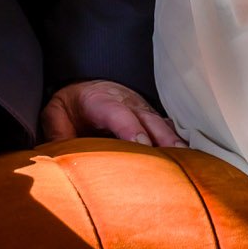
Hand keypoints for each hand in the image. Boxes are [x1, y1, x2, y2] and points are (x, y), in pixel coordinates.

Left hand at [38, 80, 182, 147]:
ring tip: (188, 161)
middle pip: (147, 119)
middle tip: (172, 160)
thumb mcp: (55, 112)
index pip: (117, 112)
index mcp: (101, 100)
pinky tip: (192, 158)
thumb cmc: (71, 105)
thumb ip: (57, 130)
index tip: (142, 144)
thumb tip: (58, 151)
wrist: (87, 87)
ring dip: (174, 143)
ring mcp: (143, 111)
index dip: (130, 128)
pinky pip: (168, 130)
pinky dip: (180, 142)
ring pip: (161, 125)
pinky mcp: (152, 120)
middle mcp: (128, 103)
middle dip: (160, 138)